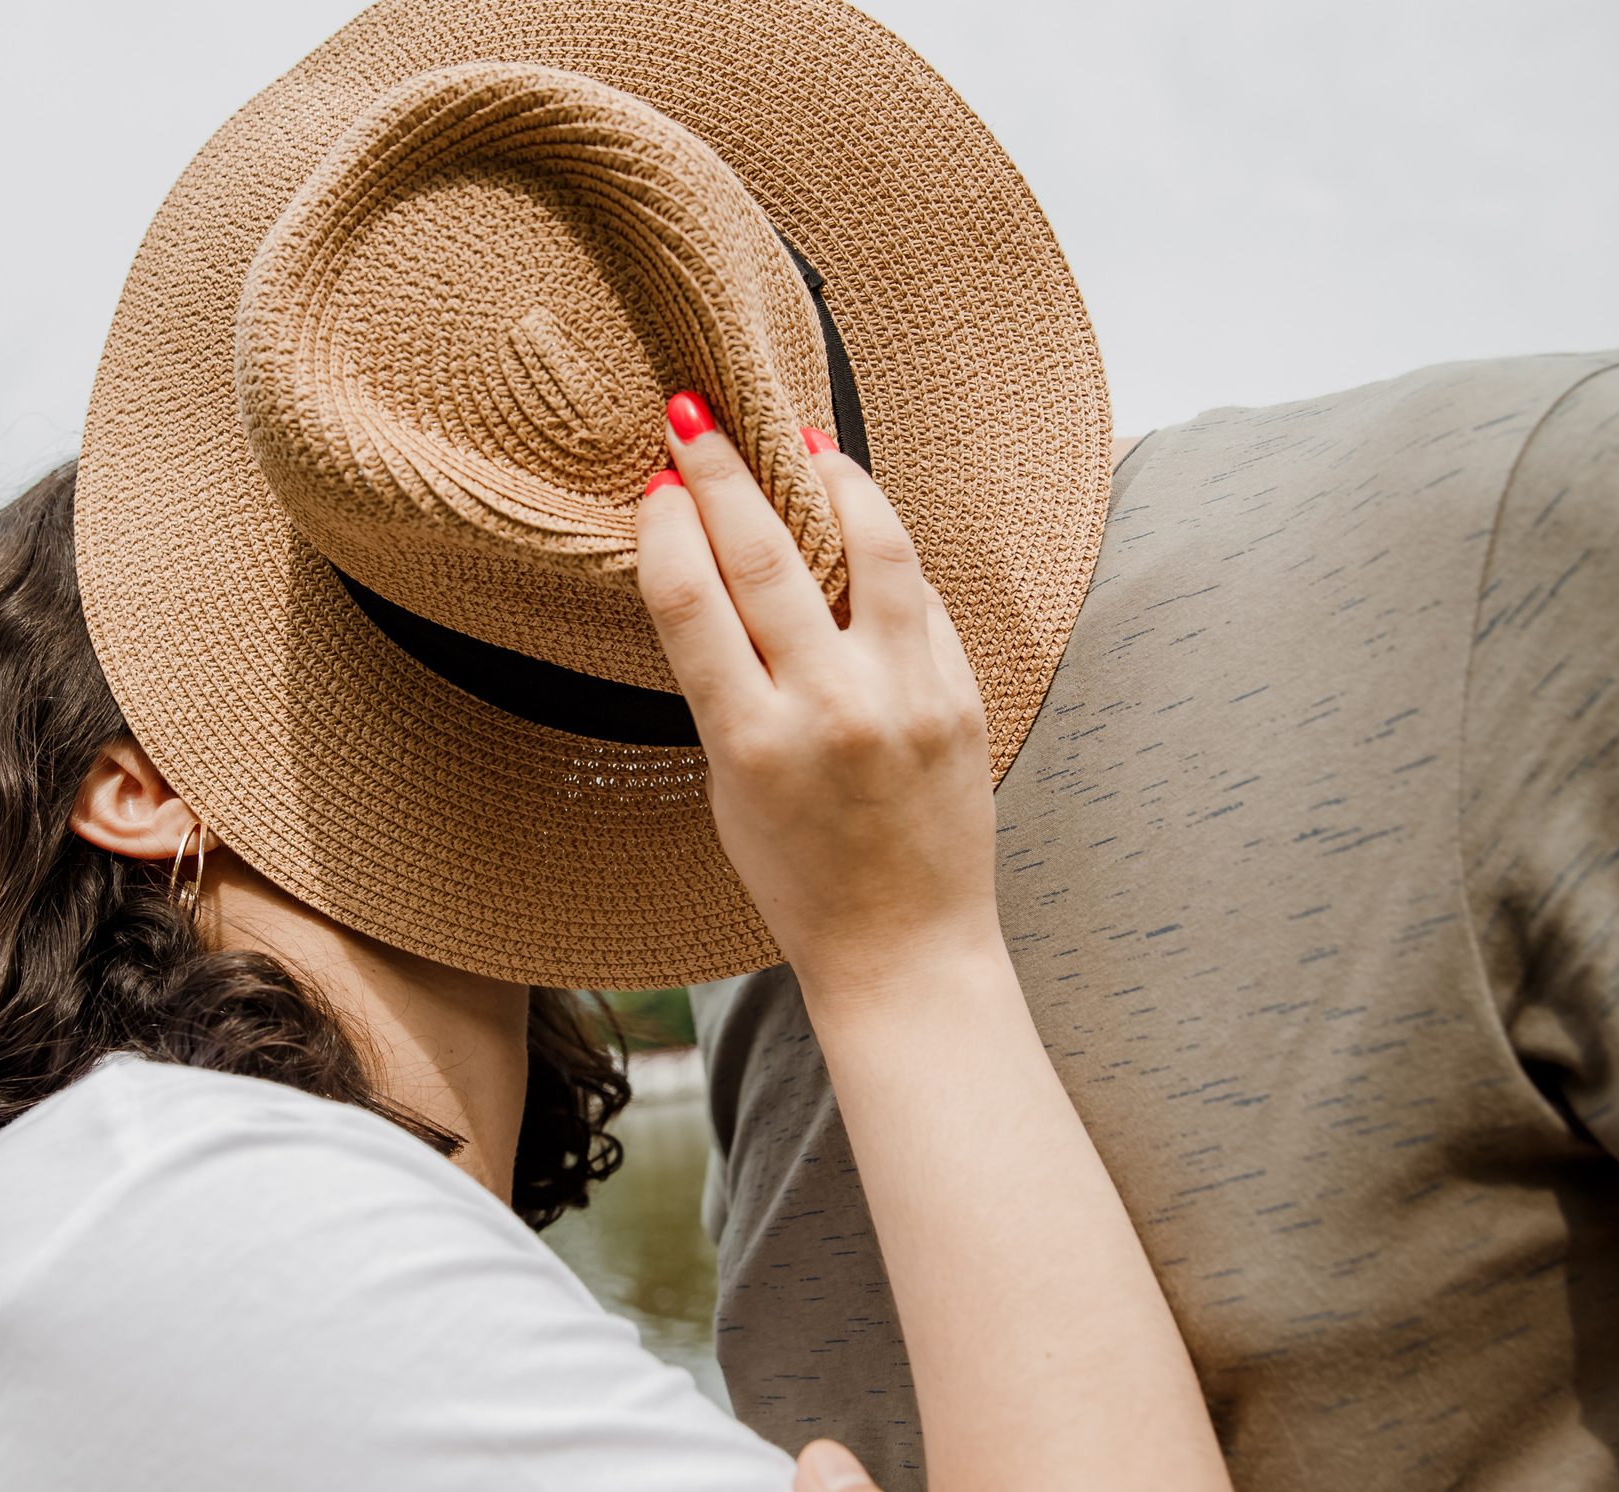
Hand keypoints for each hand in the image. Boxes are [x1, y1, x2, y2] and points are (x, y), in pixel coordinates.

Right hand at [634, 399, 999, 1005]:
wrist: (906, 948)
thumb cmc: (800, 878)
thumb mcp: (728, 788)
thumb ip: (722, 685)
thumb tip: (708, 569)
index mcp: (752, 743)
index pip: (693, 599)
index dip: (669, 524)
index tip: (658, 481)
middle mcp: (831, 710)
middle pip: (767, 554)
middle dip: (725, 472)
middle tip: (698, 415)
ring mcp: (906, 696)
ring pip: (869, 545)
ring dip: (828, 480)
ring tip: (800, 446)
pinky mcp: (961, 693)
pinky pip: (917, 594)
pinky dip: (883, 548)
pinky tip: (859, 522)